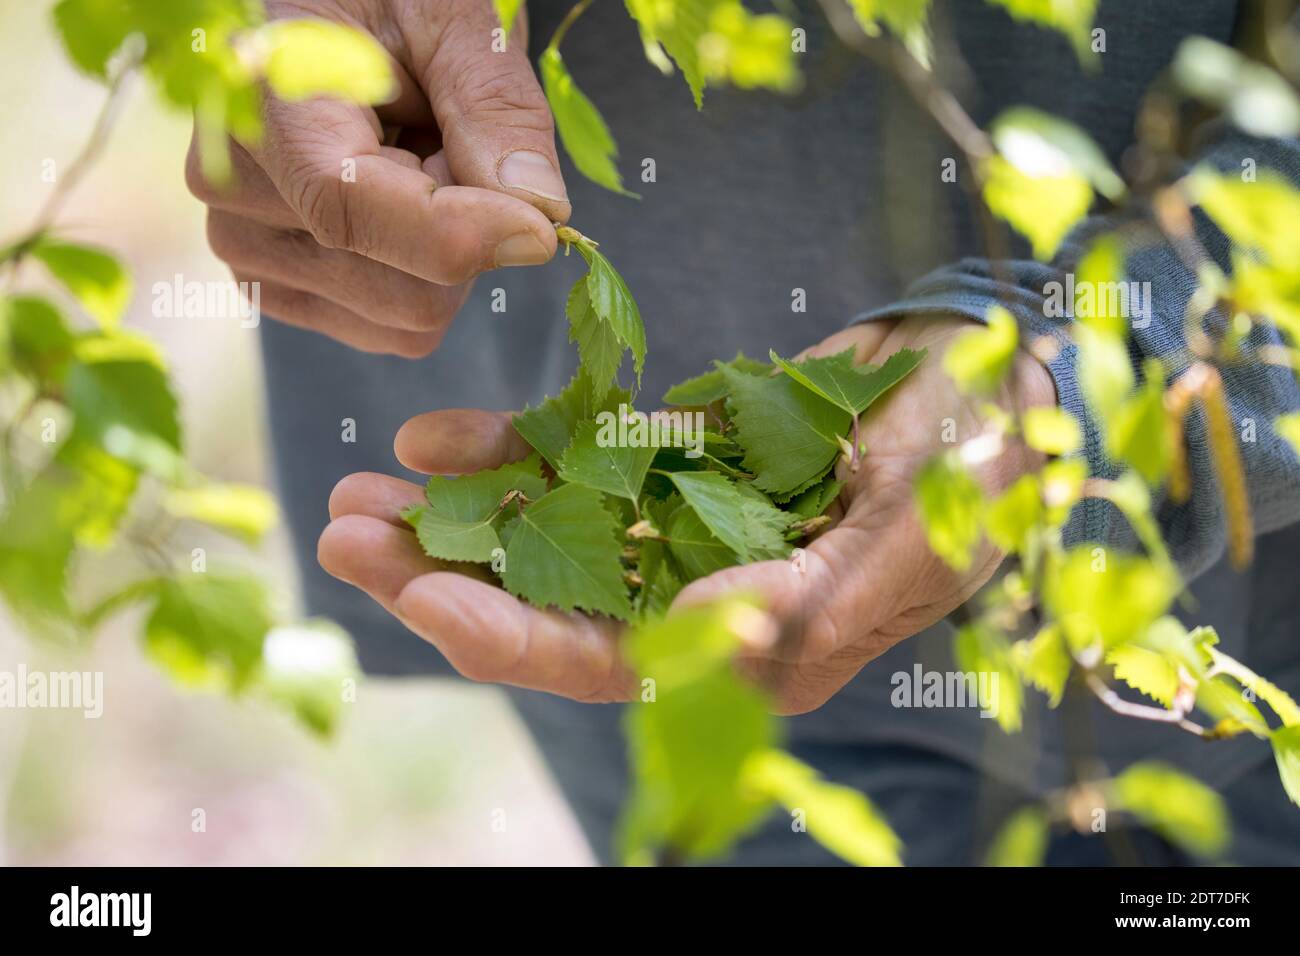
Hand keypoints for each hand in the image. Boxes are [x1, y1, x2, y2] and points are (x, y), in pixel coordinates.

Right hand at [188, 0, 567, 356]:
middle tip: (447, 139)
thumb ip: (495, 106)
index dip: (456, 234)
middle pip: (403, 285)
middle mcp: (232, 186)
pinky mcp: (278, 285)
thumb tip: (539, 215)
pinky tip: (398, 195)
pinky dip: (423, 274)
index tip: (541, 231)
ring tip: (414, 155)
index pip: (348, 207)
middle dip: (463, 225)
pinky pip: (394, 329)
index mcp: (261, 100)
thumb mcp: (456, 17)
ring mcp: (246, 247)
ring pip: (407, 316)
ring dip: (446, 249)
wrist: (330, 11)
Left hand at [318, 316, 1056, 711]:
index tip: (424, 600)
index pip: (618, 661)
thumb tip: (715, 647)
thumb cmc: (990, 451)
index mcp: (763, 638)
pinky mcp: (681, 464)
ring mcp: (687, 527)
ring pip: (550, 534)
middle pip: (555, 604)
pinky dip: (514, 450)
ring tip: (360, 491)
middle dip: (448, 577)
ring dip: (456, 516)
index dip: (517, 639)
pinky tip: (435, 435)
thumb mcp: (929, 529)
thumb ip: (824, 600)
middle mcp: (710, 596)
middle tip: (345, 536)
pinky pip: (580, 462)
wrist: (998, 366)